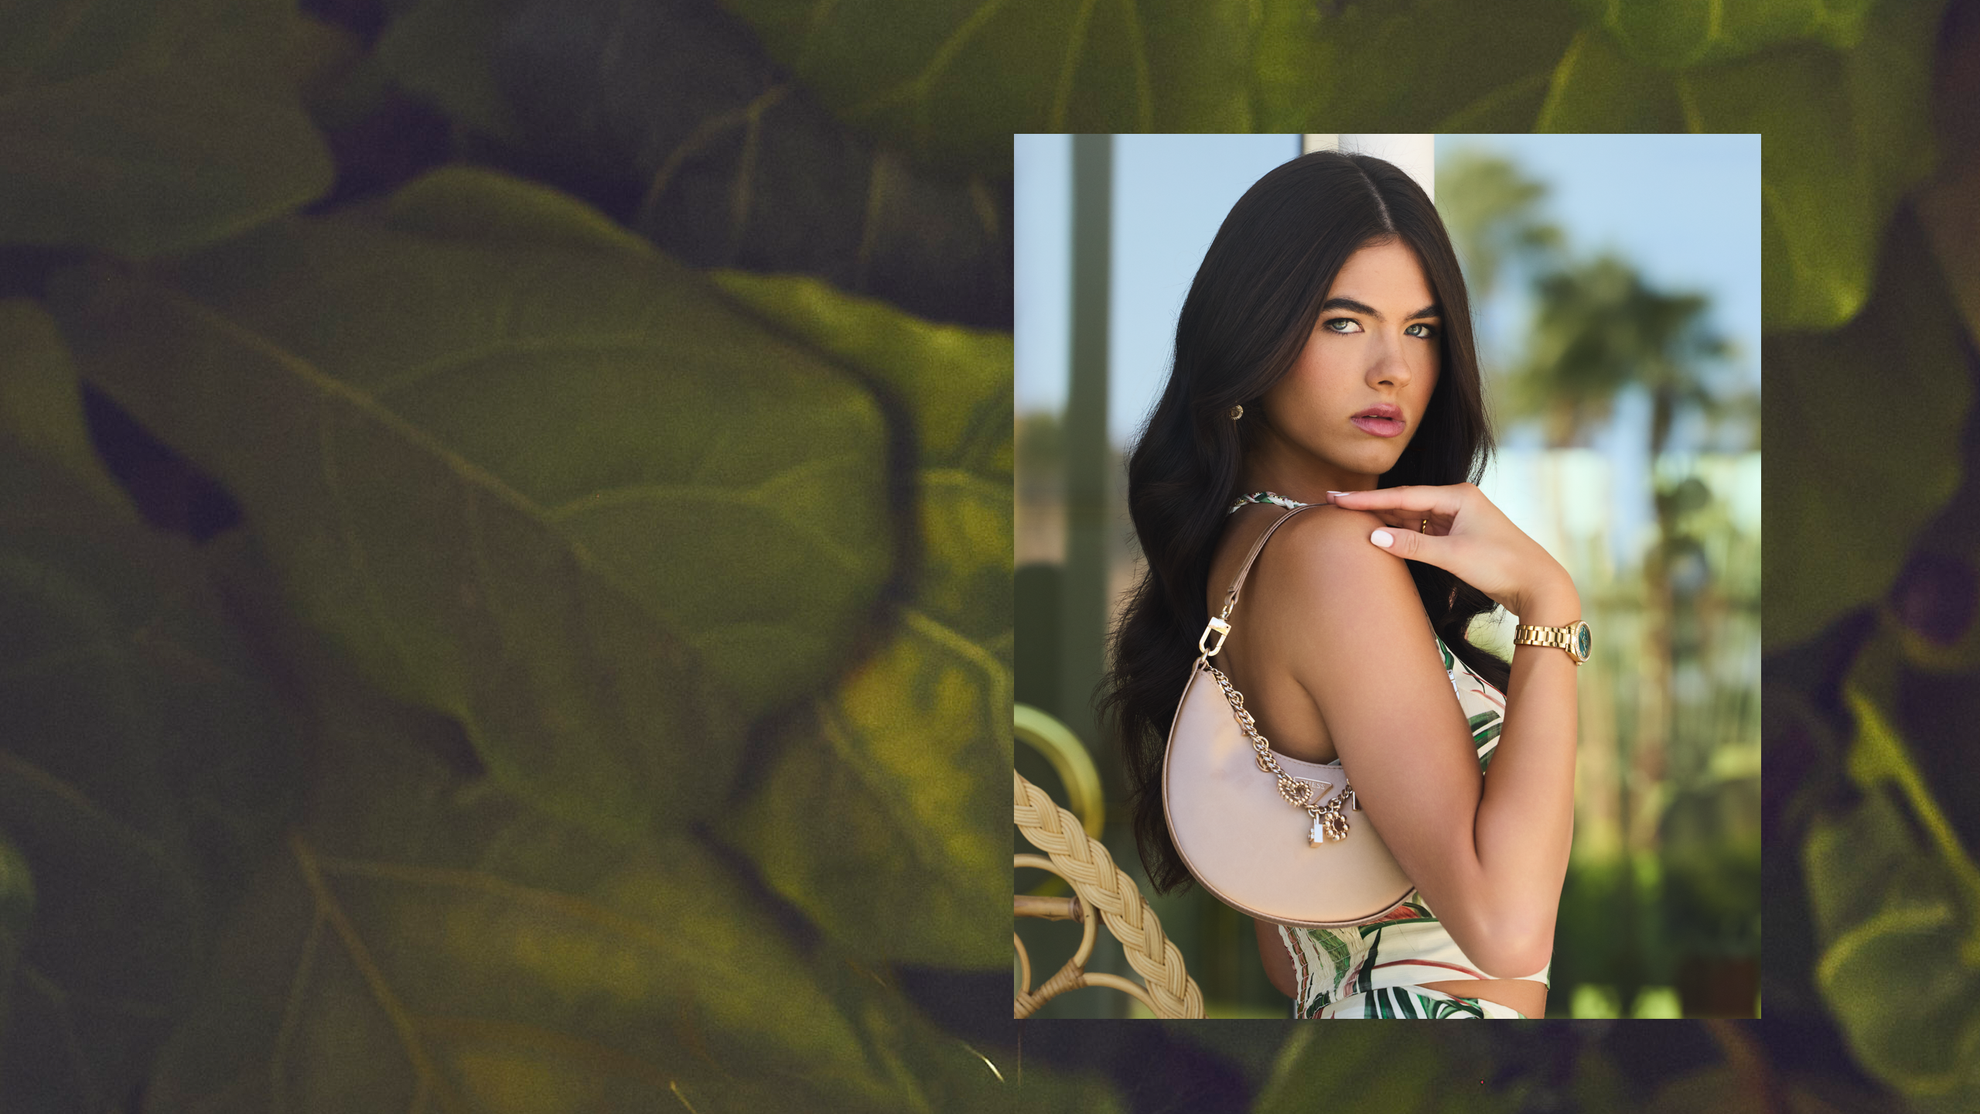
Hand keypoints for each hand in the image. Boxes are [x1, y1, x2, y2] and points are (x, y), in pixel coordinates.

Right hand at [1325, 483, 1577, 619]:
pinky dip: (1403, 534)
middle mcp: (1458, 502)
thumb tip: (1373, 536)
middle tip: (1336, 505)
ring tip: (1351, 519)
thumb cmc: (1501, 565)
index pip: (1403, 495)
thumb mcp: (1453, 555)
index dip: (1368, 500)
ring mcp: (1459, 519)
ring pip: (1413, 517)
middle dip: (1372, 506)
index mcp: (1458, 495)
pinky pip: (1423, 531)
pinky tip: (1383, 536)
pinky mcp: (1460, 537)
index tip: (1337, 498)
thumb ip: (1412, 545)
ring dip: (1386, 520)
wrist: (1538, 584)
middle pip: (1406, 502)